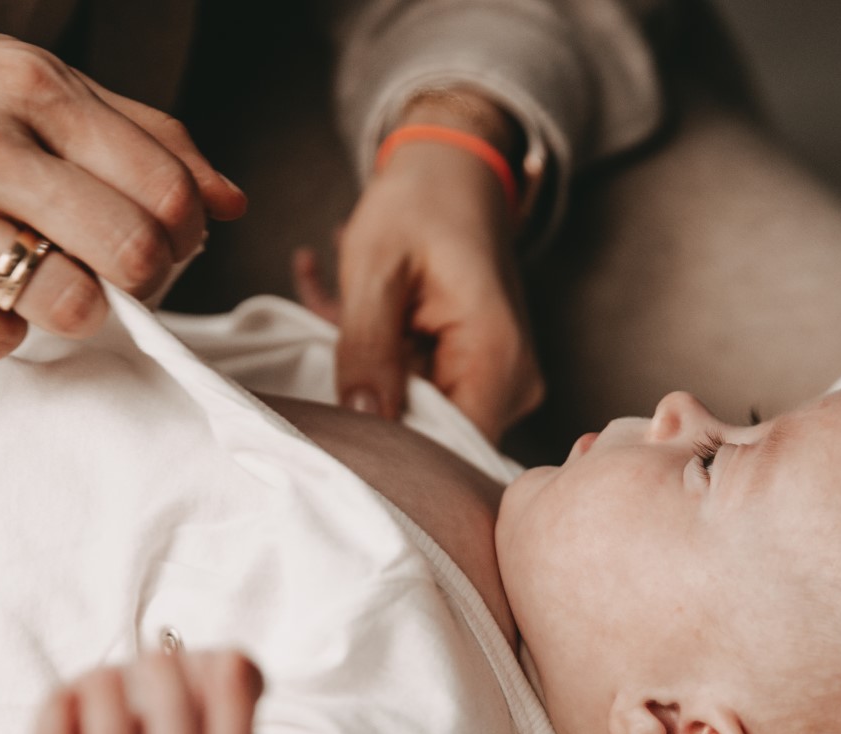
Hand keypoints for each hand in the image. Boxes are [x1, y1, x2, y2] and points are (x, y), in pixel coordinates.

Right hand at [0, 6, 245, 361]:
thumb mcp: (34, 81)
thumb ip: (141, 136)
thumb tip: (232, 203)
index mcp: (33, 87)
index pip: (168, 190)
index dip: (190, 232)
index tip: (169, 238)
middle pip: (134, 255)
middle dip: (147, 279)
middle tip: (118, 271)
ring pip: (72, 309)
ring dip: (81, 312)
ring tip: (50, 281)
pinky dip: (2, 331)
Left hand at [7, 649, 261, 733]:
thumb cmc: (172, 728)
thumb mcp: (213, 704)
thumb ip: (240, 680)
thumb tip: (235, 664)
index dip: (235, 705)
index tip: (227, 661)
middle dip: (169, 688)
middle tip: (158, 657)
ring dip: (108, 698)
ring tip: (108, 675)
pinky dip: (58, 711)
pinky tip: (71, 696)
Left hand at [307, 94, 543, 443]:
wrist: (456, 175)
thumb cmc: (420, 204)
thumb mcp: (376, 266)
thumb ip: (366, 346)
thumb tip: (360, 418)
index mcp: (495, 354)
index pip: (452, 448)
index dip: (394, 452)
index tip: (337, 428)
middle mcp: (512, 382)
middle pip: (435, 439)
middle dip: (370, 403)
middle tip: (328, 343)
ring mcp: (500, 384)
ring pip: (423, 416)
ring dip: (371, 376)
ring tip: (340, 310)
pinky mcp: (481, 379)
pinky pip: (426, 395)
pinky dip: (383, 364)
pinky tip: (351, 313)